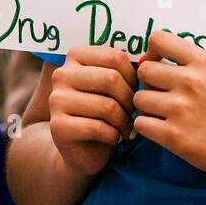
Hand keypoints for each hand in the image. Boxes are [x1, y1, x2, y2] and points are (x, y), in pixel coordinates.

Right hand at [48, 46, 137, 176]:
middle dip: (130, 100)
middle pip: (111, 79)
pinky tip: (115, 138)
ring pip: (106, 106)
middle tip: (134, 113)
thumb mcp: (114, 86)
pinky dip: (114, 135)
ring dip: (124, 121)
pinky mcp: (57, 126)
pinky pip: (97, 128)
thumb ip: (125, 69)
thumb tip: (149, 59)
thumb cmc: (105, 111)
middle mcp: (61, 74)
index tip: (136, 91)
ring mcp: (56, 100)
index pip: (115, 57)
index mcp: (76, 56)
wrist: (83, 148)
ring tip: (127, 127)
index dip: (133, 76)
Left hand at [133, 31, 205, 184]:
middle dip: (149, 83)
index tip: (159, 65)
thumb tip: (145, 59)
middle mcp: (191, 81)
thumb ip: (184, 63)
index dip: (152, 52)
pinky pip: (140, 123)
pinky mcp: (173, 135)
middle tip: (164, 94)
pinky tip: (163, 128)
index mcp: (202, 62)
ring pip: (139, 99)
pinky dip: (148, 127)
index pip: (158, 39)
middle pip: (143, 70)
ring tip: (165, 114)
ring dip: (147, 107)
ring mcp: (181, 109)